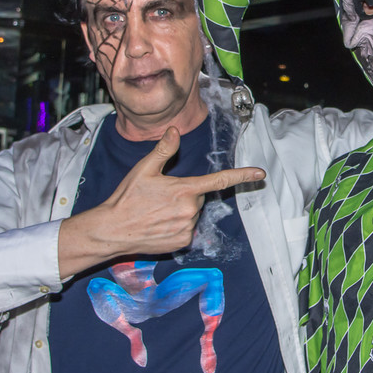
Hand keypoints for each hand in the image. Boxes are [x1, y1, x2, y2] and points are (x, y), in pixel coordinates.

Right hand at [59, 127, 264, 274]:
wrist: (112, 230)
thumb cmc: (127, 198)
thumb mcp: (143, 169)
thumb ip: (163, 150)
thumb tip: (175, 130)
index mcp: (184, 189)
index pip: (219, 180)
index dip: (242, 175)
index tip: (260, 173)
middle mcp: (190, 210)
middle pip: (198, 197)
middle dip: (184, 195)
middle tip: (159, 197)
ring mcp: (187, 228)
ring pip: (192, 214)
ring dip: (180, 211)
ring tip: (155, 212)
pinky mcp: (182, 242)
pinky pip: (187, 230)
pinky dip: (176, 226)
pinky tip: (158, 225)